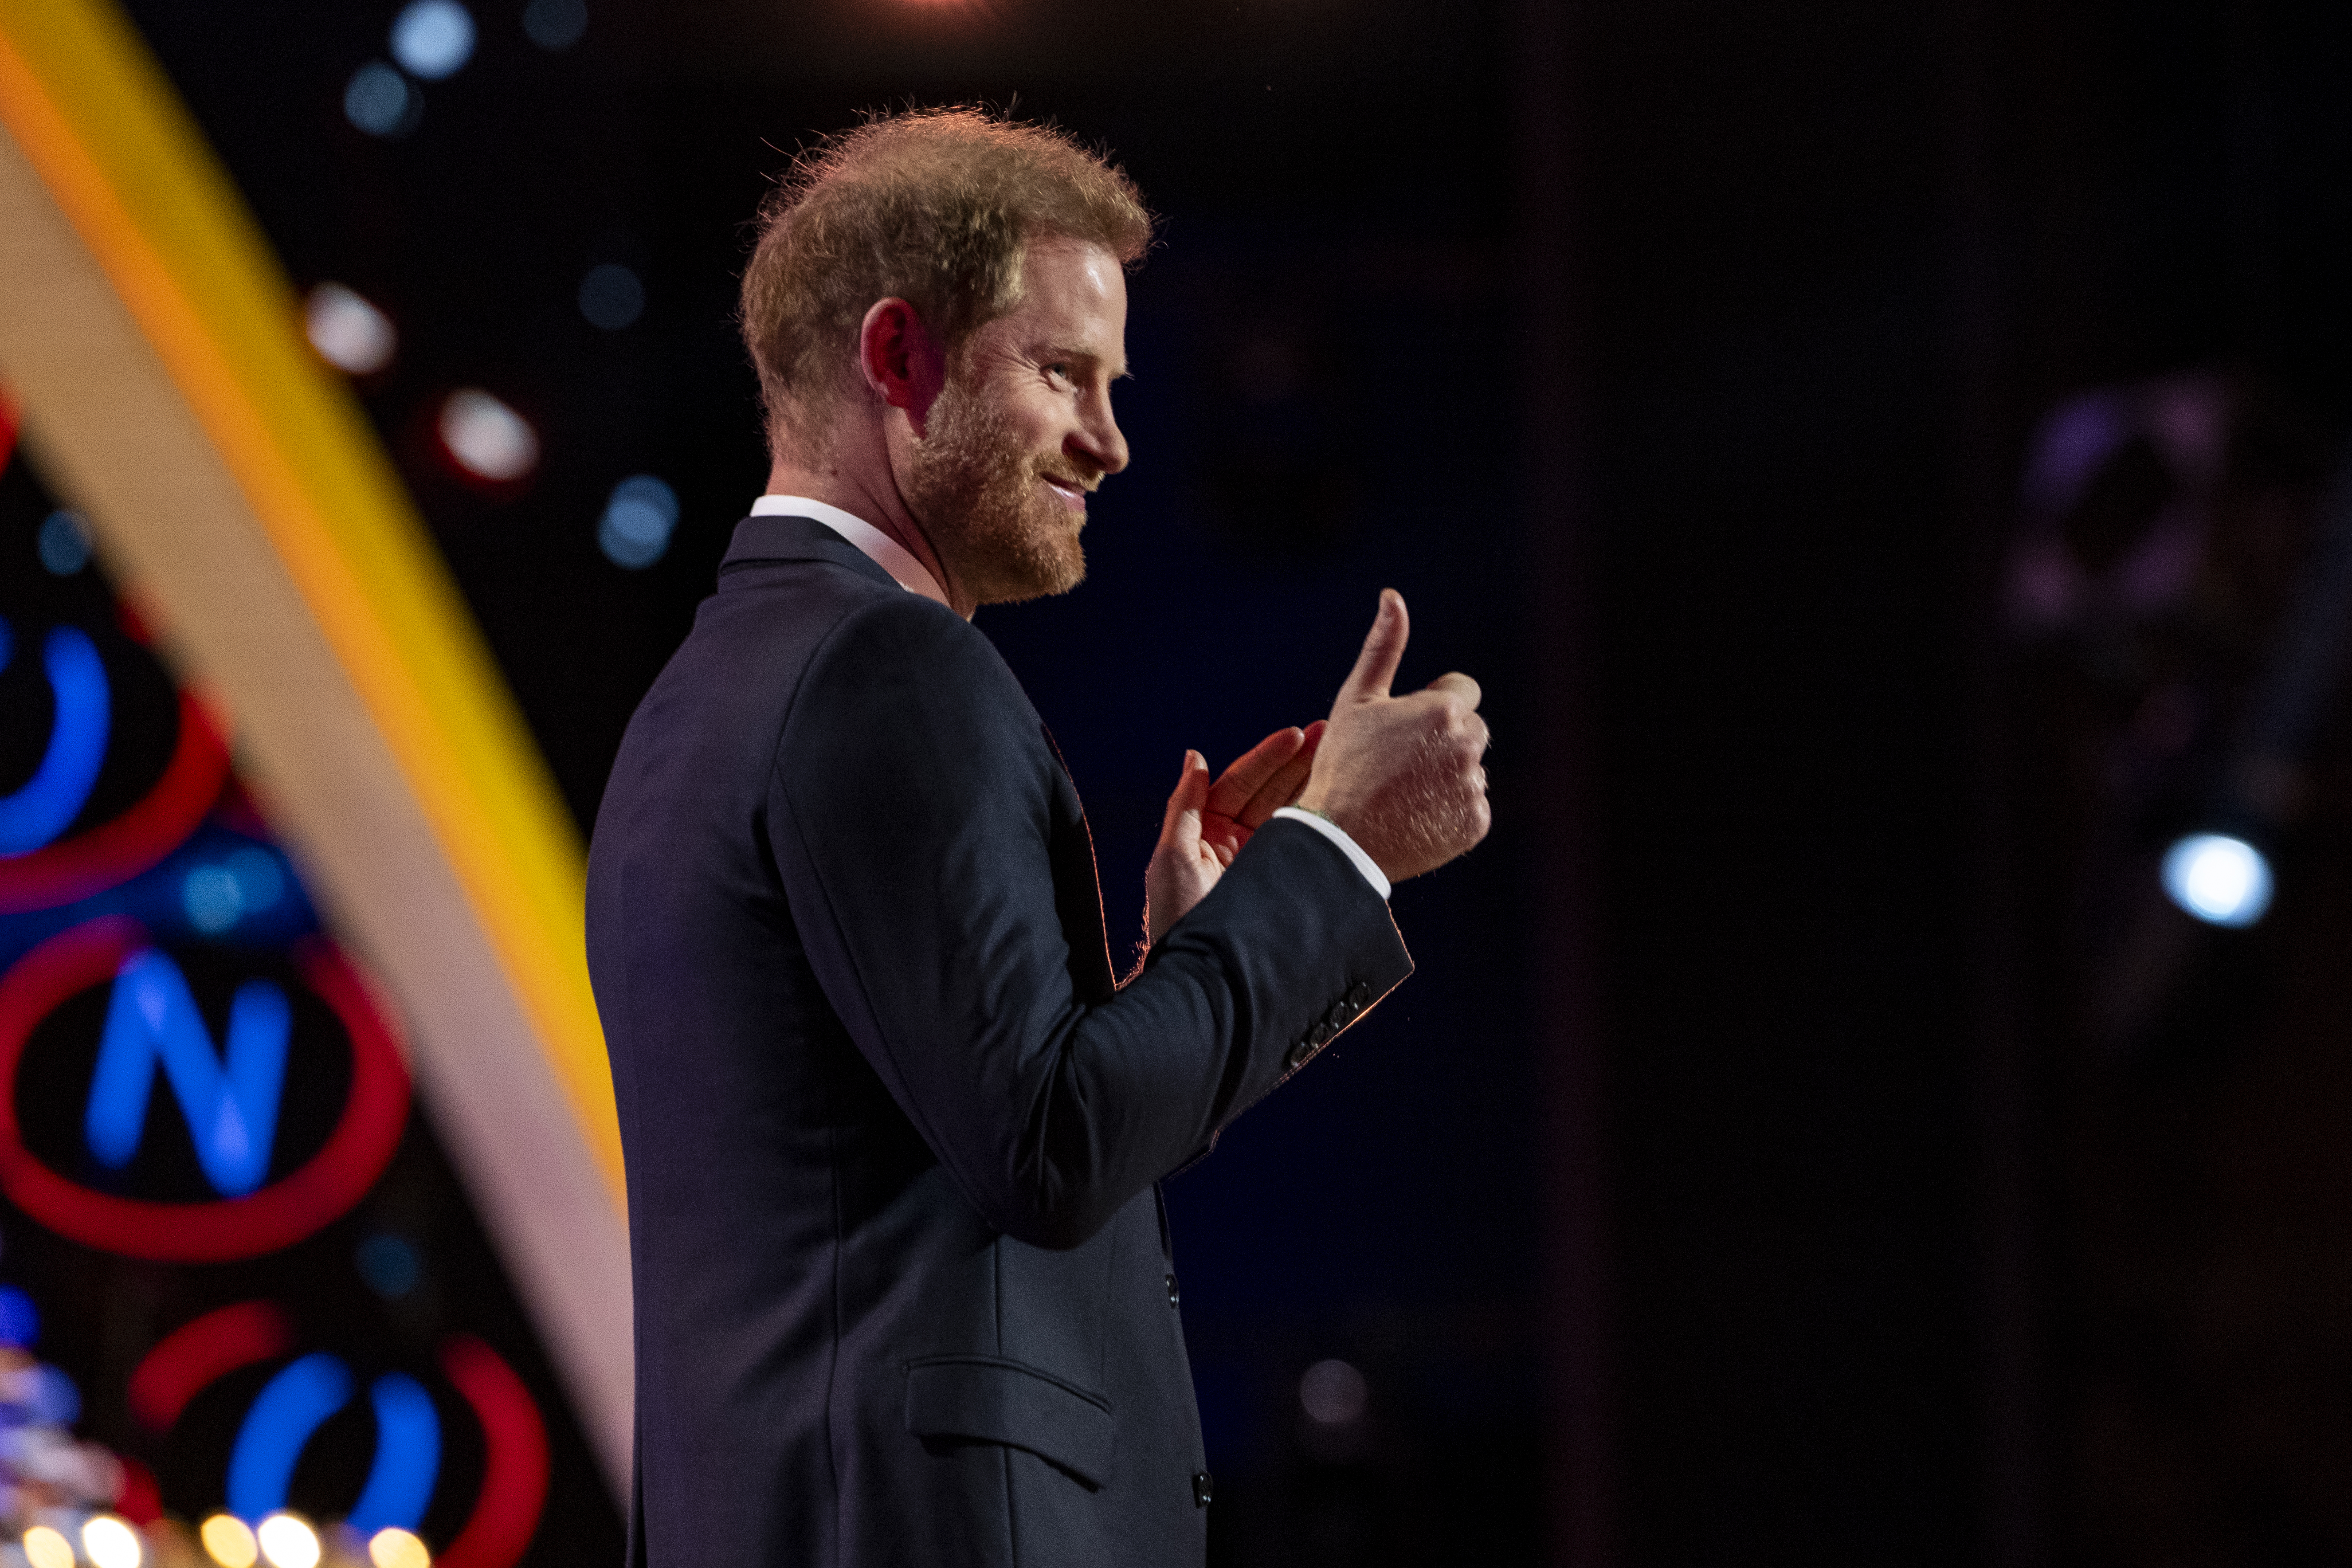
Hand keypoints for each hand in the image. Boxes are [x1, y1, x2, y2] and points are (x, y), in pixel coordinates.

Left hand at [1145, 724, 1324, 944]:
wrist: (1204, 979)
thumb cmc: (1178, 919)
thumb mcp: (1171, 858)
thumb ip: (1184, 806)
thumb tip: (1194, 757)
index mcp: (1206, 830)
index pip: (1240, 782)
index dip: (1268, 757)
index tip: (1296, 735)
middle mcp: (1234, 842)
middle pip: (1270, 791)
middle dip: (1299, 761)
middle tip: (1330, 732)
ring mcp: (1260, 862)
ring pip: (1290, 812)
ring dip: (1313, 783)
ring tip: (1342, 756)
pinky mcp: (1281, 883)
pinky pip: (1303, 846)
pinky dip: (1321, 823)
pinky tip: (1342, 801)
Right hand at [1296, 589, 1490, 881]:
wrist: (1338, 838)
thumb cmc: (1341, 764)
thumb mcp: (1356, 700)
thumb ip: (1382, 647)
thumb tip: (1393, 597)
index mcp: (1443, 709)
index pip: (1462, 692)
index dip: (1430, 707)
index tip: (1402, 731)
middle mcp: (1467, 745)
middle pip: (1470, 731)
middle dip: (1443, 740)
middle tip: (1398, 764)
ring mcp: (1473, 787)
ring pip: (1469, 770)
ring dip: (1446, 776)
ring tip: (1403, 793)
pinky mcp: (1475, 823)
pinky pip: (1471, 807)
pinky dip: (1449, 812)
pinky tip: (1415, 816)